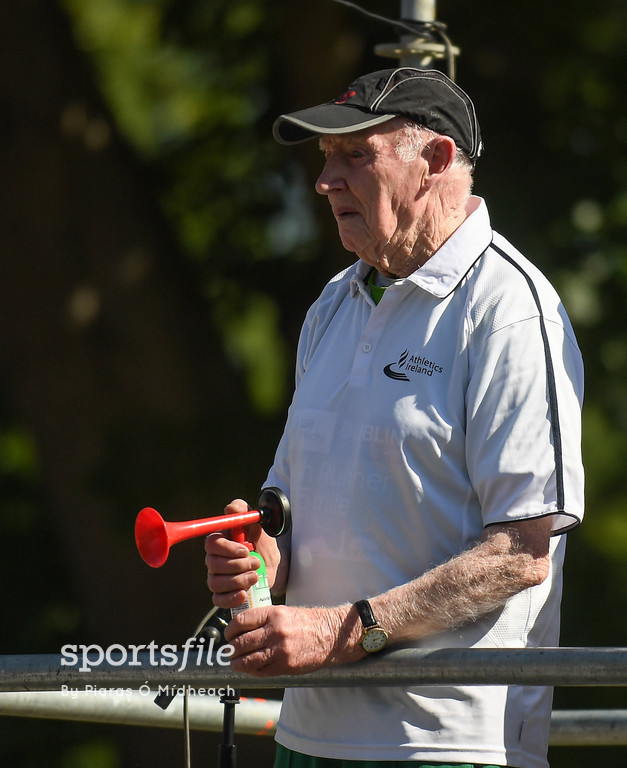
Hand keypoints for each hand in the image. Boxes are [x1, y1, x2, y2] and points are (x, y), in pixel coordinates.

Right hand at [204, 499, 261, 608]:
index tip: (246, 550)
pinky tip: (244, 593)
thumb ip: (243, 511)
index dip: (227, 548)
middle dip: (238, 565)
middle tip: (256, 563)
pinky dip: (231, 598)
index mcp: (219, 540)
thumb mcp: (257, 522)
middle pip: (214, 565)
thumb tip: (230, 508)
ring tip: (255, 576)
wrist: (272, 564)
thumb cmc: (261, 542)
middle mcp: (214, 559)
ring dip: (238, 580)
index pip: (211, 544)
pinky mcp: (223, 594)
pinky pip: (218, 600)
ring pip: (216, 583)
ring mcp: (217, 577)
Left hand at [224, 604, 362, 676]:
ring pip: (247, 661)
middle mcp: (275, 631)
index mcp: (273, 614)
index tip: (229, 635)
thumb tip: (238, 631)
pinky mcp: (285, 666)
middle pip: (241, 643)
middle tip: (229, 651)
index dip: (230, 630)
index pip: (240, 622)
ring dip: (237, 663)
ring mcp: (280, 650)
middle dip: (231, 649)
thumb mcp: (282, 612)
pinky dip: (251, 671)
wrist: (329, 635)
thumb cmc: (305, 622)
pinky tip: (250, 668)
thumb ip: (261, 620)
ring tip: (235, 662)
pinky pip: (260, 671)